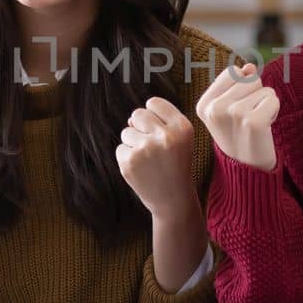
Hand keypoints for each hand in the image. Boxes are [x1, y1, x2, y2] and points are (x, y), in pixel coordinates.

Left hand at [116, 96, 195, 216]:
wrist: (173, 199)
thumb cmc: (176, 165)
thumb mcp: (181, 139)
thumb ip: (160, 121)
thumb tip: (130, 118)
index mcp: (182, 127)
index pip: (154, 103)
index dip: (153, 115)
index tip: (159, 130)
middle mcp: (165, 136)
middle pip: (137, 114)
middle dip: (140, 127)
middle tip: (153, 147)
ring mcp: (146, 149)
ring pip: (127, 132)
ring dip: (134, 144)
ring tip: (149, 160)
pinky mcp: (129, 162)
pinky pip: (120, 148)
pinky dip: (127, 158)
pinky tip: (141, 168)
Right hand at [195, 63, 279, 171]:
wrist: (247, 170)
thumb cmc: (239, 136)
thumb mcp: (229, 109)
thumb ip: (236, 84)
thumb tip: (249, 66)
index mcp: (204, 105)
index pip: (232, 72)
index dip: (242, 87)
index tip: (236, 111)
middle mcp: (215, 108)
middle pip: (248, 77)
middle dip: (254, 94)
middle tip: (247, 119)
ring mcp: (233, 114)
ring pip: (262, 87)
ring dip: (264, 104)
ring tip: (255, 123)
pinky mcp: (253, 121)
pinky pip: (273, 98)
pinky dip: (274, 111)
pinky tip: (264, 127)